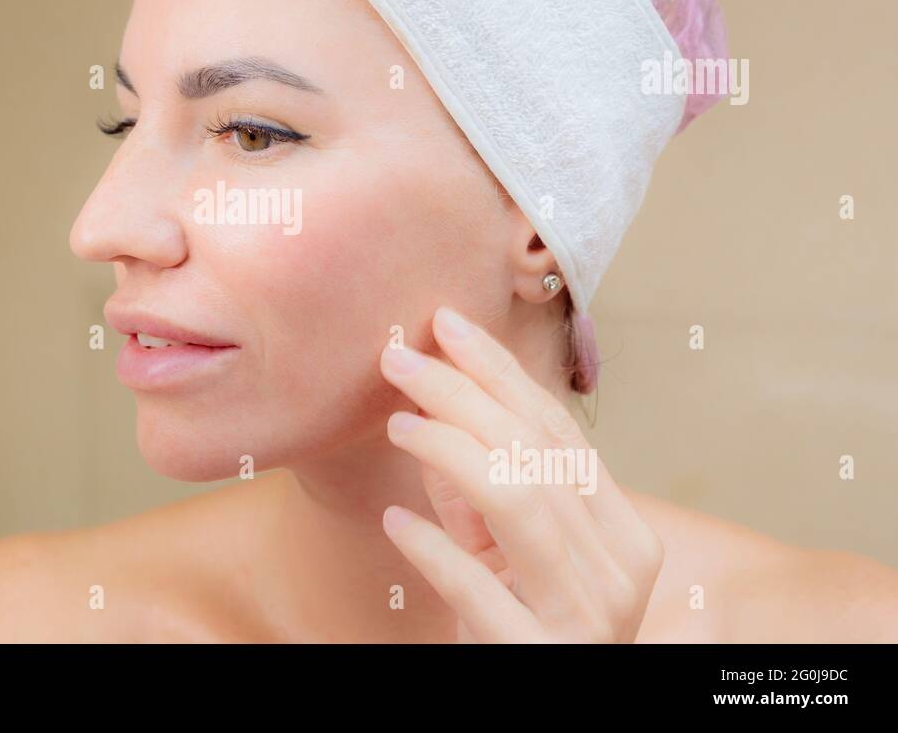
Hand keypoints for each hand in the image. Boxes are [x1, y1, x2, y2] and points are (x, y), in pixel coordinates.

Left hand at [377, 305, 663, 642]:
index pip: (559, 431)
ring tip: (397, 424)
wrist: (545, 704)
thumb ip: (479, 484)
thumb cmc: (522, 623)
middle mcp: (620, 569)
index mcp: (624, 532)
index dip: (501, 372)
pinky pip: (485, 592)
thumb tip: (430, 405)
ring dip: (451, 451)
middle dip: (463, 394)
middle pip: (537, 455)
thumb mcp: (506, 548)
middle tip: (399, 357)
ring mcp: (589, 616)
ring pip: (523, 504)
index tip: (448, 325)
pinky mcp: (544, 659)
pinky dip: (437, 549)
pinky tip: (396, 521)